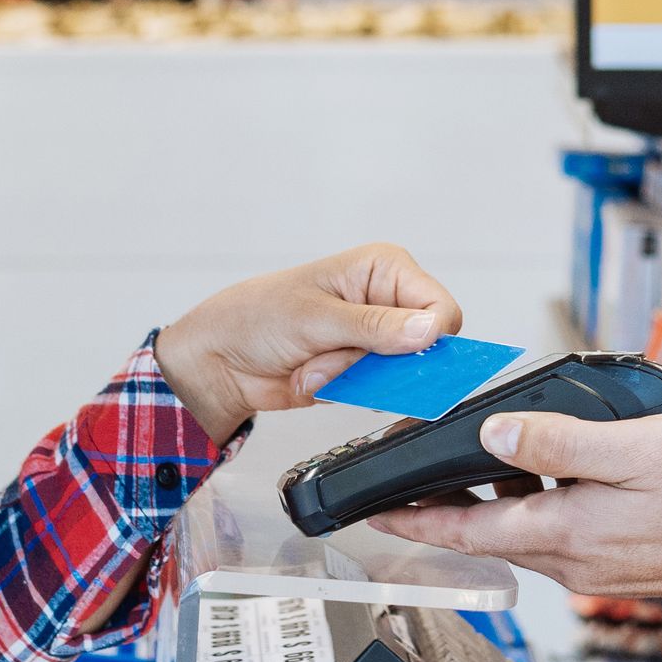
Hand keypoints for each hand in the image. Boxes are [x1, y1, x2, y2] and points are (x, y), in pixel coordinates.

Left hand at [152, 243, 459, 444]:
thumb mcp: (316, 317)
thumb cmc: (257, 317)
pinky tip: (314, 376)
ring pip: (400, 375)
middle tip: (330, 356)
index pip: (440, 307)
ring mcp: (375, 338)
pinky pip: (379, 393)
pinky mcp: (364, 370)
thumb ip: (375, 327)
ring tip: (313, 366)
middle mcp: (387, 300)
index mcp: (383, 268)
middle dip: (374, 362)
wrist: (221, 360)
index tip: (396, 355)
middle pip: (423, 347)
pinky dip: (345, 391)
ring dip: (352, 379)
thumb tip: (429, 330)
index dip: (428, 338)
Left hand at [365, 408, 661, 606]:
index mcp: (569, 536)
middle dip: (450, 505)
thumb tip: (492, 437)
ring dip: (503, 500)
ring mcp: (604, 568)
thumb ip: (559, 444)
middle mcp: (579, 563)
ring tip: (490, 457)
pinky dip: (547, 506)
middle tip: (415, 474)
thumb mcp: (636, 449)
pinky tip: (562, 474)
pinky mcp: (630, 563)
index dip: (413, 518)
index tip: (374, 511)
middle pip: (492, 533)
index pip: (467, 528)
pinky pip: (568, 535)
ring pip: (531, 533)